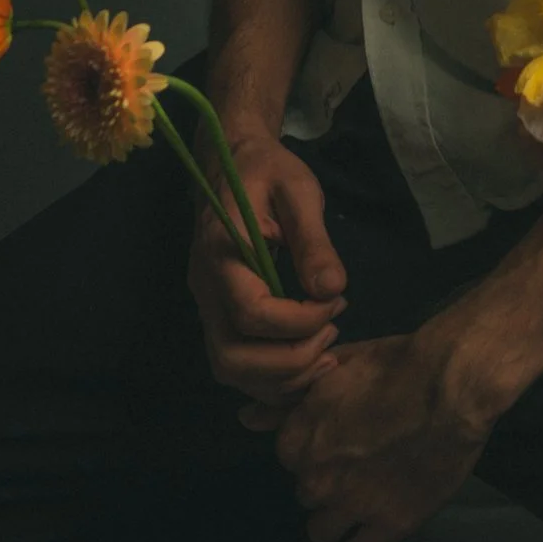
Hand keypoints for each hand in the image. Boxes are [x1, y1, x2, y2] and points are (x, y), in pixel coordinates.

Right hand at [186, 126, 348, 405]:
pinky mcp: (217, 315)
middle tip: (332, 334)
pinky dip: (272, 378)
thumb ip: (314, 239)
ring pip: (230, 370)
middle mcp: (205, 287)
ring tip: (326, 351)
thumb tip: (331, 291)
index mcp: (221, 252)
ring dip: (283, 376)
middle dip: (290, 361)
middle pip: (232, 358)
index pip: (251, 312)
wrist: (232, 163)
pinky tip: (309, 360)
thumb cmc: (268, 171)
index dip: (299, 321)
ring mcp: (206, 305)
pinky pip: (235, 365)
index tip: (337, 302)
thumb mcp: (299, 190)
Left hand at [235, 332, 493, 541]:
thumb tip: (245, 419)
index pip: (290, 460)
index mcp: (299, 438)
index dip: (316, 449)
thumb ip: (289, 401)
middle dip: (328, 481)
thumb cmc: (395, 364)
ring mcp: (351, 505)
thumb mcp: (336, 368)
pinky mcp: (390, 525)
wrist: (450, 384)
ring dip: (340, 516)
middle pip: (307, 494)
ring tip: (370, 496)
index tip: (340, 439)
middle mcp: (316, 477)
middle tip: (362, 464)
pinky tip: (382, 522)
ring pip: (322, 531)